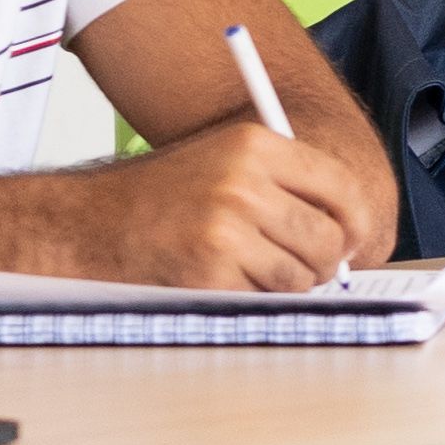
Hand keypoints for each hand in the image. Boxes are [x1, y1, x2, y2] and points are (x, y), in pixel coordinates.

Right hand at [103, 123, 361, 293]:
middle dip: (321, 263)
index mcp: (255, 145)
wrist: (88, 223)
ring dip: (284, 285)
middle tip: (299, 266)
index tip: (354, 242)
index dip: (357, 222)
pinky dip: (251, 299)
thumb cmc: (161, 198)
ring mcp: (226, 229)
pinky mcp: (209, 273)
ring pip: (300, 276)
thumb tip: (350, 233)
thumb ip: (286, 186)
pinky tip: (218, 280)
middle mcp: (244, 182)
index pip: (341, 187)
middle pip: (327, 239)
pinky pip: (264, 300)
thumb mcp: (224, 162)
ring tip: (247, 269)